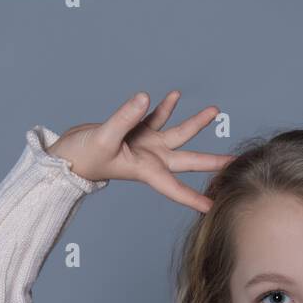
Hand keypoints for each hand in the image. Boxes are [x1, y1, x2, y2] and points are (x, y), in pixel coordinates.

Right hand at [45, 90, 234, 212]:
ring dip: (195, 123)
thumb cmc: (82, 156)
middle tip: (236, 161)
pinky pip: (157, 117)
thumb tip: (146, 98)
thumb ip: (125, 118)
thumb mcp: (104, 137)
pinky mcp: (137, 130)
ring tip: (214, 111)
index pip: (176, 188)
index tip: (215, 207)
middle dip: (213, 162)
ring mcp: (146, 145)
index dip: (195, 198)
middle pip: (190, 161)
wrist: (66, 153)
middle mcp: (151, 159)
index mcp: (146, 170)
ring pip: (178, 135)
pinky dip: (165, 107)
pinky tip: (174, 96)